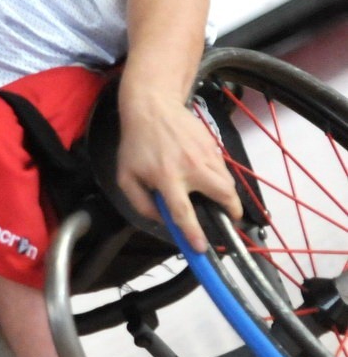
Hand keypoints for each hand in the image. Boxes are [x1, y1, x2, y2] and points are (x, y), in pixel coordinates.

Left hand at [116, 86, 241, 252]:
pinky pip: (224, 168)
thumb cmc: (136, 144)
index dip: (194, 233)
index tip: (203, 248)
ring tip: (221, 202)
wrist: (152, 108)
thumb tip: (162, 219)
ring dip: (229, 196)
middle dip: (231, 212)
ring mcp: (205, 155)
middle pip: (223, 195)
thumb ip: (141, 203)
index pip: (183, 212)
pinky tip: (210, 180)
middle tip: (230, 219)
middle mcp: (191, 168)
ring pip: (229, 182)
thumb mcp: (126, 176)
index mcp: (166, 178)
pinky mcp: (213, 146)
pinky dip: (222, 178)